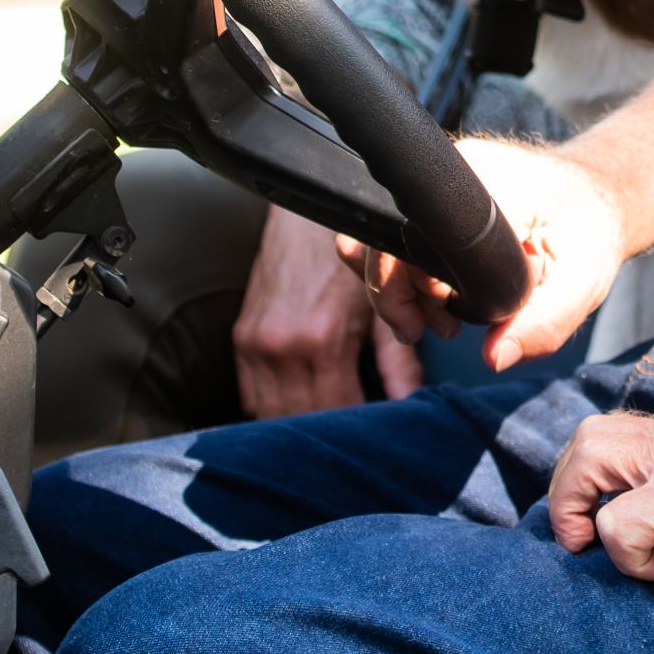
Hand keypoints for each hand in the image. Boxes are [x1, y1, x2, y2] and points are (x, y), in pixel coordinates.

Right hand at [232, 206, 413, 414]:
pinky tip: (297, 406)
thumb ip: (398, 360)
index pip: (338, 411)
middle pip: (303, 419)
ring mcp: (256, 346)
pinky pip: (251, 397)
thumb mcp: (380, 305)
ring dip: (299, 425)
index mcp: (322, 340)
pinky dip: (272, 409)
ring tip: (326, 427)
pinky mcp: (241, 340)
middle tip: (353, 434)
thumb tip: (411, 402)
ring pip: (272, 415)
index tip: (375, 430)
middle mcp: (282, 348)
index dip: (359, 426)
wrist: (302, 219)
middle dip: (330, 431)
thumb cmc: (346, 259)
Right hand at [344, 137, 634, 371]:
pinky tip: (434, 300)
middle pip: (388, 235)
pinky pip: (396, 234)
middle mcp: (455, 169)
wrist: (596, 196)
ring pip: (384, 236)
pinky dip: (404, 273)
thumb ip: (543, 322)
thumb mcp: (584, 282)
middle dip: (396, 295)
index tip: (442, 318)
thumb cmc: (592, 233)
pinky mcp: (434, 195)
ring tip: (440, 320)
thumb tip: (494, 358)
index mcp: (489, 182)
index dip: (415, 284)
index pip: (416, 233)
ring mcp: (440, 179)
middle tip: (431, 330)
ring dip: (398, 288)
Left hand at [544, 411, 653, 603]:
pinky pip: (623, 520)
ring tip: (609, 551)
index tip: (602, 524)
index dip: (598, 478)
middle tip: (584, 540)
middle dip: (569, 490)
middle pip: (594, 434)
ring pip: (591, 456)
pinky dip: (626, 552)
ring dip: (578, 509)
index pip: (630, 434)